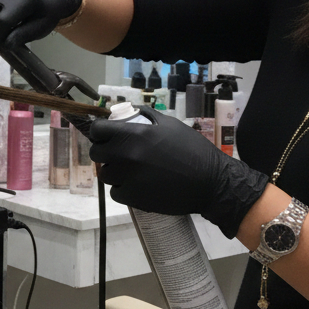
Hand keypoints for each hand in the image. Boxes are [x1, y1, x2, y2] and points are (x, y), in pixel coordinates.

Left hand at [89, 106, 267, 238]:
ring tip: (130, 171)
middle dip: (105, 153)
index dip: (99, 133)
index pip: (97, 130)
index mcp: (133, 134)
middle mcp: (125, 155)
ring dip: (114, 172)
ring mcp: (128, 178)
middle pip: (96, 154)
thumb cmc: (193, 150)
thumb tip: (129, 110)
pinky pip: (115, 193)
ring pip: (105, 174)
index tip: (105, 136)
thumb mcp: (170, 124)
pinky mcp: (133, 198)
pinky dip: (123, 190)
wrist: (212, 183)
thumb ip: (146, 116)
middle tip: (118, 155)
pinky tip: (136, 185)